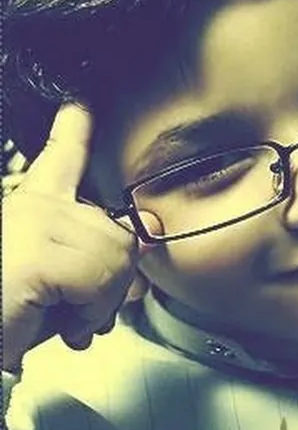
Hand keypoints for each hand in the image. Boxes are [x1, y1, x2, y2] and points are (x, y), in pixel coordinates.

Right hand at [2, 104, 160, 370]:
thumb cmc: (17, 315)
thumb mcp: (70, 282)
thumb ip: (104, 254)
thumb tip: (149, 233)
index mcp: (37, 206)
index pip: (62, 155)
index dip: (73, 127)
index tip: (80, 104)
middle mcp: (35, 204)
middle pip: (121, 233)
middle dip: (115, 282)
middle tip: (83, 307)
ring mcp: (33, 221)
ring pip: (119, 254)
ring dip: (103, 301)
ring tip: (69, 315)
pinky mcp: (35, 252)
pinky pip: (100, 278)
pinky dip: (92, 312)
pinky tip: (68, 325)